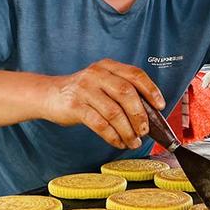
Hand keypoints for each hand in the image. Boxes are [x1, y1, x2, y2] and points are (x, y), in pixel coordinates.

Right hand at [45, 59, 165, 149]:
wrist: (48, 95)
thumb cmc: (83, 92)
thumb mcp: (102, 83)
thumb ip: (122, 92)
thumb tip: (148, 115)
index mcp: (108, 66)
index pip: (135, 74)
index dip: (151, 90)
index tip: (160, 106)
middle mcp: (97, 74)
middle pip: (126, 93)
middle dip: (139, 114)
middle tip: (145, 130)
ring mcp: (84, 89)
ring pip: (113, 111)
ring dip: (127, 130)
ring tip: (133, 141)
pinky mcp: (74, 105)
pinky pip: (99, 123)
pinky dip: (112, 136)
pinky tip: (118, 142)